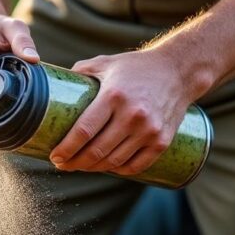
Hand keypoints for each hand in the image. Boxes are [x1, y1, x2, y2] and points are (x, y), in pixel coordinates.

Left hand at [50, 48, 208, 175]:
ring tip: (81, 166)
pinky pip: (136, 166)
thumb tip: (54, 86)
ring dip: (94, 169)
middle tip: (63, 164)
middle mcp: (133, 115)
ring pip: (114, 162)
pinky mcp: (162, 141)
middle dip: (75, 163)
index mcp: (114, 95)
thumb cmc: (137, 67)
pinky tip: (107, 167)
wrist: (180, 70)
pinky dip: (119, 171)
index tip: (55, 156)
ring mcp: (150, 130)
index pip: (84, 131)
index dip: (66, 149)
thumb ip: (80, 73)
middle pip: (97, 151)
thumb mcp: (106, 63)